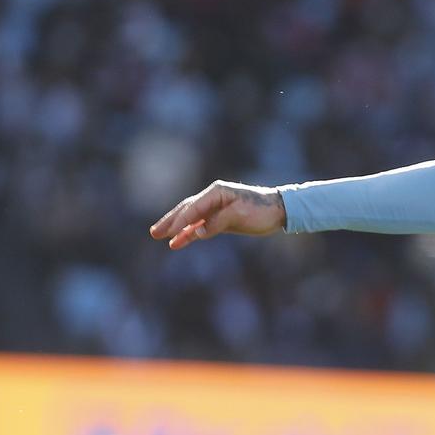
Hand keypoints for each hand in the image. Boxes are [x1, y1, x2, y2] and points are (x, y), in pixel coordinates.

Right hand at [150, 180, 286, 249]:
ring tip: (159, 236)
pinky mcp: (220, 219)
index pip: (193, 208)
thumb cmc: (262, 210)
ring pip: (191, 219)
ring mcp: (215, 208)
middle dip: (170, 222)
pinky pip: (201, 226)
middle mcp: (213, 198)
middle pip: (186, 210)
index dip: (180, 221)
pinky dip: (190, 234)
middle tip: (154, 233)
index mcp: (216, 193)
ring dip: (176, 228)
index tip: (169, 233)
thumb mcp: (240, 216)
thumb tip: (197, 232)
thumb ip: (217, 223)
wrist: (280, 211)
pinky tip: (179, 242)